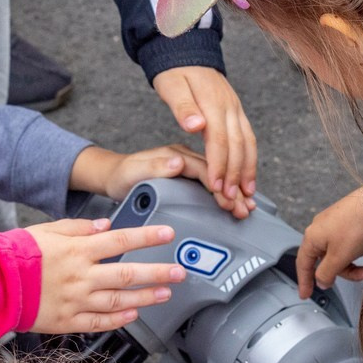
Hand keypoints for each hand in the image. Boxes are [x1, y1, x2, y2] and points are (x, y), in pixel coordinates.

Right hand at [25, 218, 185, 333]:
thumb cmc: (17, 254)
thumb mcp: (46, 230)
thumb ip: (78, 227)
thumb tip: (105, 224)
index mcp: (77, 250)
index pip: (120, 240)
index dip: (147, 236)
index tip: (168, 233)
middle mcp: (80, 276)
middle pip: (127, 274)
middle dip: (157, 272)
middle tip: (179, 271)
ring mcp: (75, 300)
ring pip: (118, 301)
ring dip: (145, 297)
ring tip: (165, 293)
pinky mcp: (67, 321)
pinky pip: (98, 322)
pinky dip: (118, 320)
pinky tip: (134, 316)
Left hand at [71, 143, 254, 220]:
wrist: (114, 174)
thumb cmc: (122, 174)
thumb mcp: (134, 171)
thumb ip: (156, 166)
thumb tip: (178, 163)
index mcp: (176, 154)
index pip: (203, 167)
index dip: (218, 181)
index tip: (228, 198)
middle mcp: (186, 156)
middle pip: (217, 169)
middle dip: (233, 189)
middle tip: (244, 208)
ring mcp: (190, 163)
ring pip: (220, 172)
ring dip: (236, 188)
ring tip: (248, 205)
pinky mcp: (190, 171)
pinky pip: (216, 176)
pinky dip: (229, 187)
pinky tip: (239, 196)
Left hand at [151, 67, 257, 211]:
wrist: (188, 51)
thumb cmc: (175, 71)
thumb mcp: (172, 86)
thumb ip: (183, 107)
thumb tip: (196, 126)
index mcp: (213, 103)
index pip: (219, 140)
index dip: (219, 165)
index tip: (216, 186)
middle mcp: (230, 107)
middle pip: (238, 145)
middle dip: (236, 174)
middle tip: (230, 198)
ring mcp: (236, 109)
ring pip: (248, 143)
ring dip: (248, 169)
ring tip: (247, 193)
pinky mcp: (236, 113)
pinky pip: (249, 138)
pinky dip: (250, 159)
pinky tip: (247, 175)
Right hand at [296, 178, 362, 297]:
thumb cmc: (355, 227)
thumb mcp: (339, 257)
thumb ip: (326, 273)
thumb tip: (321, 282)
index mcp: (312, 237)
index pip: (303, 264)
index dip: (304, 282)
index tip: (305, 295)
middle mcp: (319, 228)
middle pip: (324, 260)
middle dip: (343, 271)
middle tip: (360, 275)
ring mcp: (333, 223)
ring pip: (338, 252)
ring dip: (352, 261)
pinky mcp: (347, 219)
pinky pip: (347, 242)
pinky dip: (356, 250)